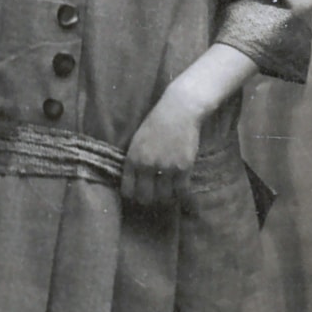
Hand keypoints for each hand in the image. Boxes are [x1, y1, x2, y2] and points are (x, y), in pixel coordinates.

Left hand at [121, 91, 203, 208]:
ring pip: (164, 197)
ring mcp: (166, 168)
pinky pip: (182, 192)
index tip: (138, 195)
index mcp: (132, 159)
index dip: (133, 196)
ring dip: (166, 198)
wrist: (179, 111)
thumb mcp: (137, 142)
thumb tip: (133, 182)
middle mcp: (147, 166)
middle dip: (149, 200)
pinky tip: (183, 198)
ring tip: (168, 195)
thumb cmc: (156, 123)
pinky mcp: (183, 168)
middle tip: (154, 197)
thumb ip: (134, 162)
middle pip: (145, 198)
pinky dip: (182, 197)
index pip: (128, 191)